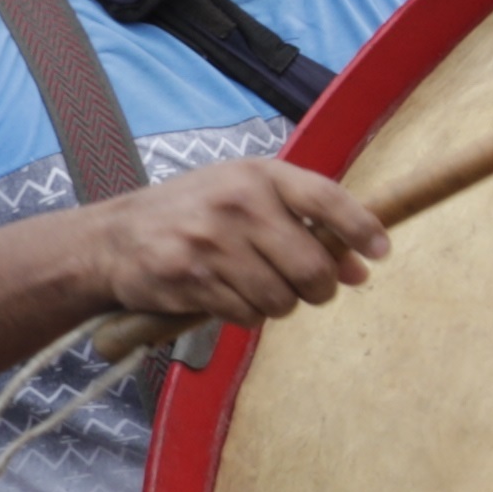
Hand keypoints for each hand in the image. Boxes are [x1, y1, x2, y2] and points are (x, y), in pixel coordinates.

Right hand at [85, 158, 390, 325]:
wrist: (112, 238)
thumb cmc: (195, 213)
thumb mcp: (248, 197)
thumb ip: (306, 224)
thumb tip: (361, 269)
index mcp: (259, 175)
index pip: (327, 199)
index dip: (362, 229)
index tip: (380, 252)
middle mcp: (237, 204)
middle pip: (313, 267)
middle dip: (320, 288)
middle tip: (308, 288)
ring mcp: (211, 243)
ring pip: (282, 299)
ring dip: (280, 304)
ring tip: (257, 287)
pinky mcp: (189, 279)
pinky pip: (246, 315)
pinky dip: (246, 315)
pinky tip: (226, 295)